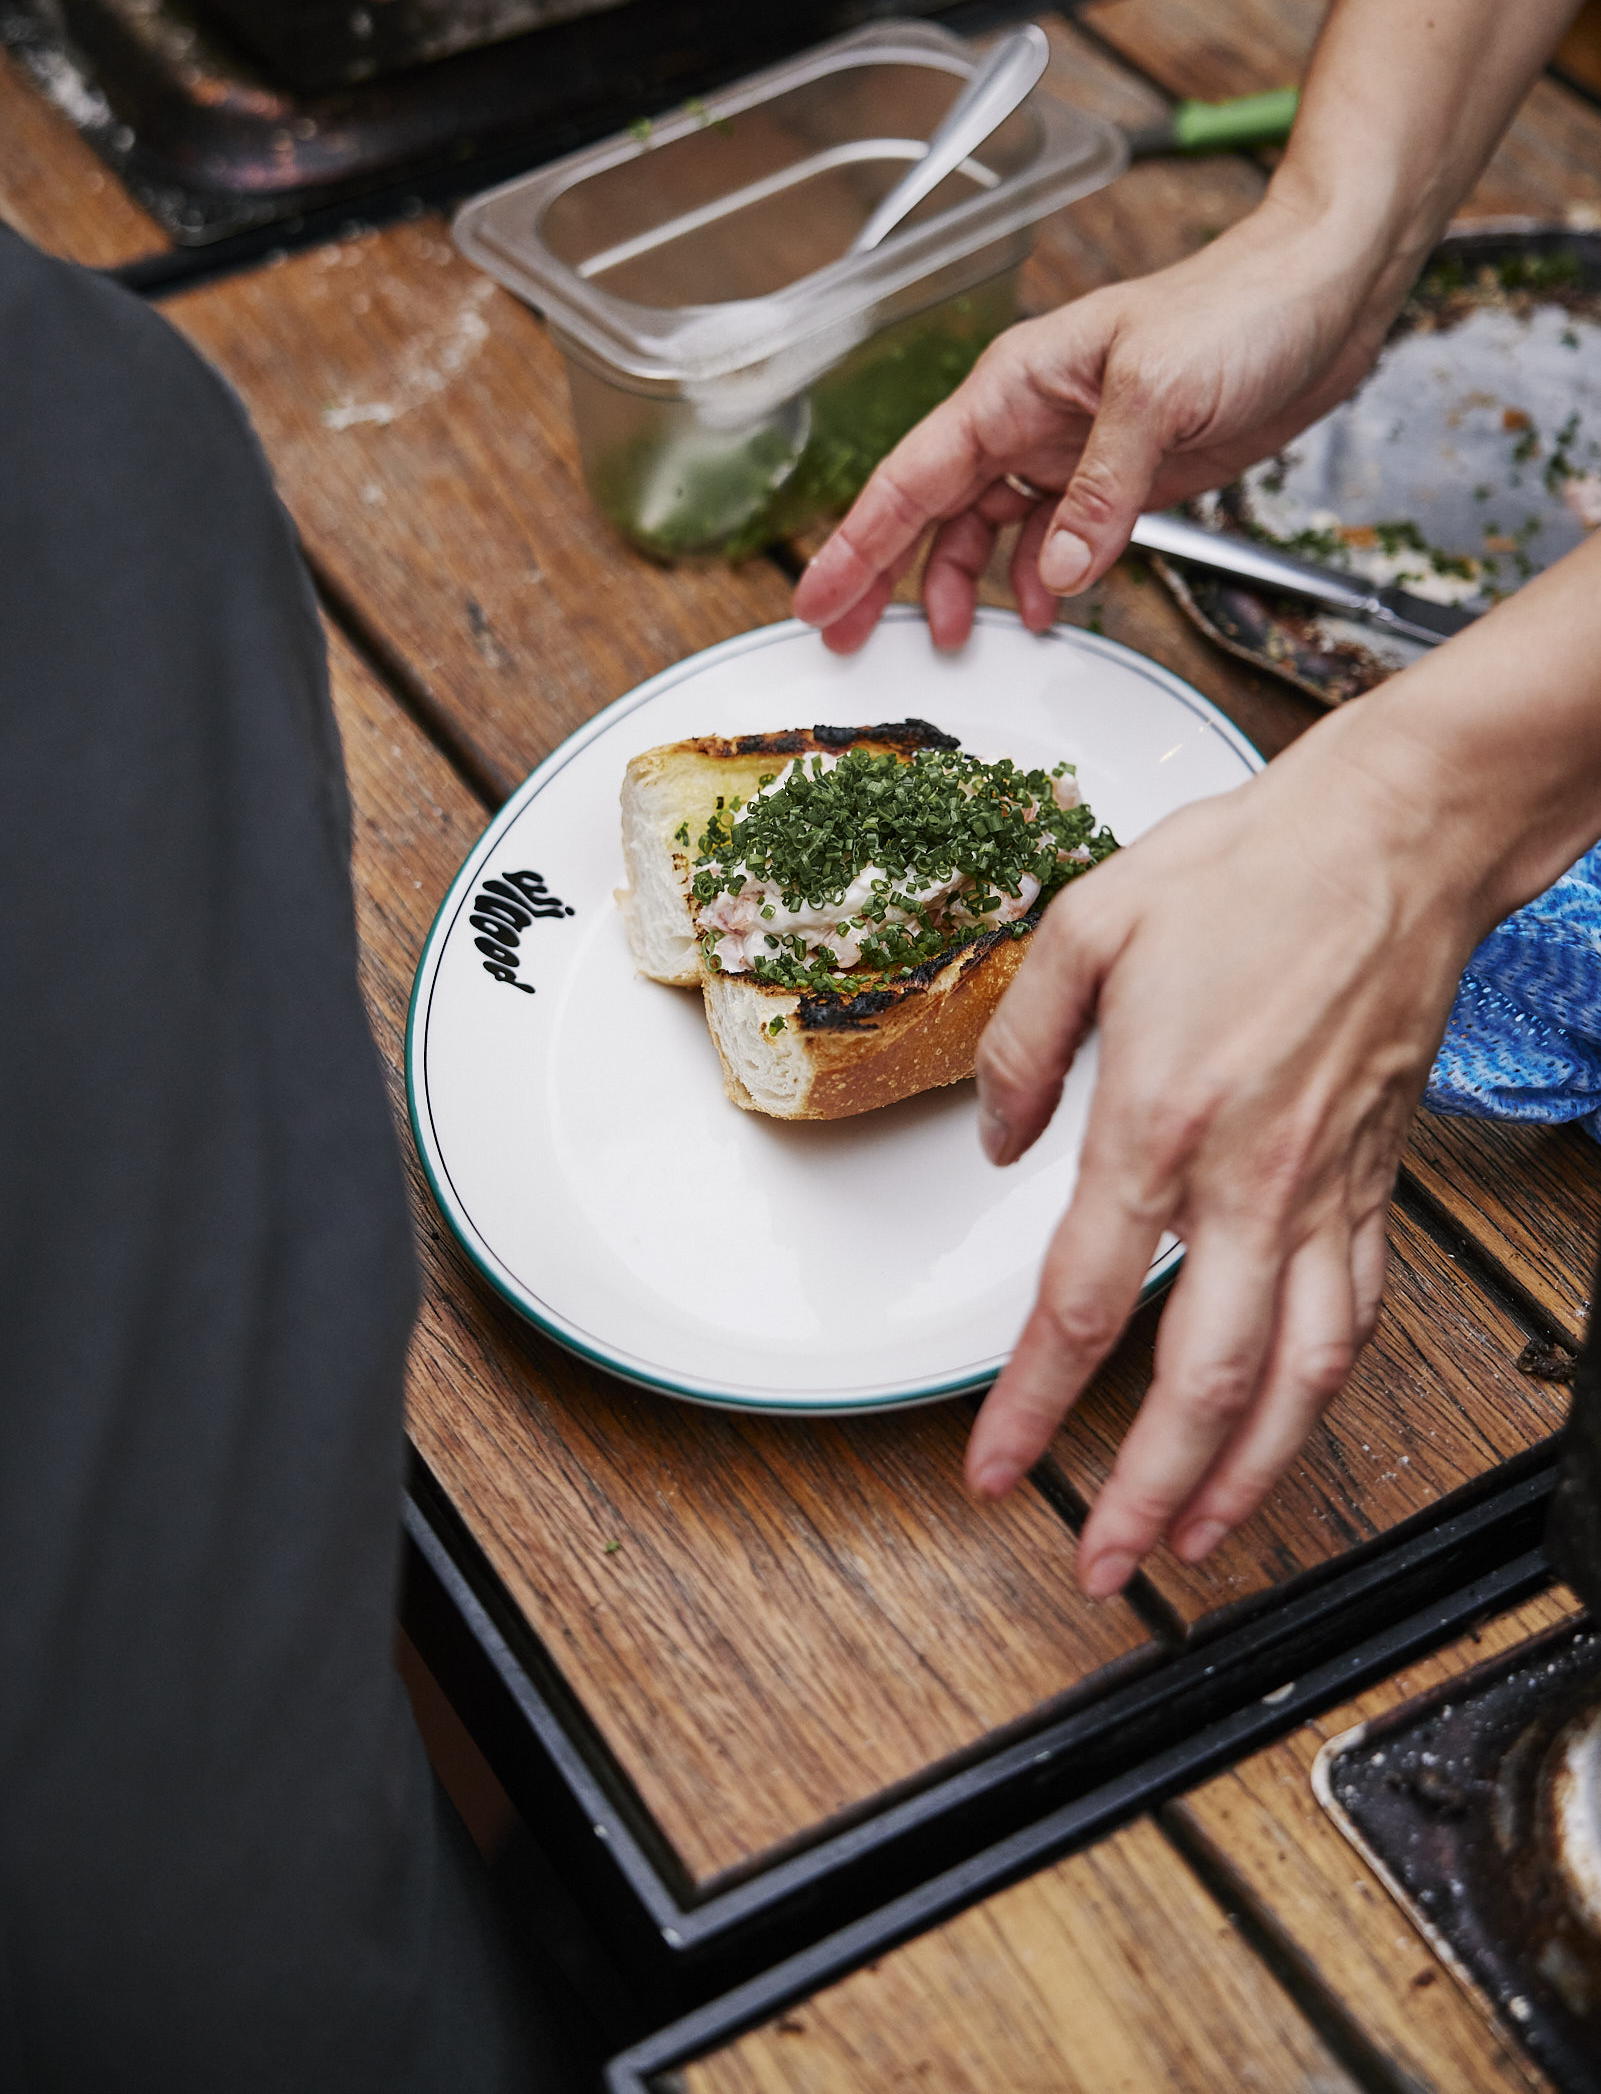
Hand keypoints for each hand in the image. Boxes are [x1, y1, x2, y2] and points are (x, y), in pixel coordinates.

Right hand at [792, 190, 1395, 652]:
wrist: (1324, 298)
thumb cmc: (1238, 310)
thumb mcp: (1160, 394)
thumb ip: (1102, 491)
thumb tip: (1058, 574)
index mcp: (1012, 387)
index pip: (911, 477)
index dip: (857, 545)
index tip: (817, 599)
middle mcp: (1029, 420)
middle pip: (932, 511)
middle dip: (886, 577)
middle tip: (847, 641)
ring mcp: (1071, 451)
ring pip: (989, 531)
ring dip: (966, 587)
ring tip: (952, 644)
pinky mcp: (1120, 478)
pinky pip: (1058, 540)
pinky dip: (1043, 581)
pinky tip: (1045, 613)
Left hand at [965, 698, 1479, 1596]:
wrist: (1395, 838)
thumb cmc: (1250, 868)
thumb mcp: (1087, 923)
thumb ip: (1021, 1044)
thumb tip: (994, 1140)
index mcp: (1160, 1118)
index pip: (1083, 1301)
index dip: (1029, 1403)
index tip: (994, 1469)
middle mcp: (1249, 1178)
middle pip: (1202, 1381)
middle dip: (1148, 1494)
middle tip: (1106, 1566)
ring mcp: (1325, 1189)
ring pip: (1297, 1376)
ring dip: (1247, 1478)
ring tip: (1201, 1540)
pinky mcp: (1377, 1180)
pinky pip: (1355, 1316)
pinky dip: (1322, 1395)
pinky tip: (1289, 1428)